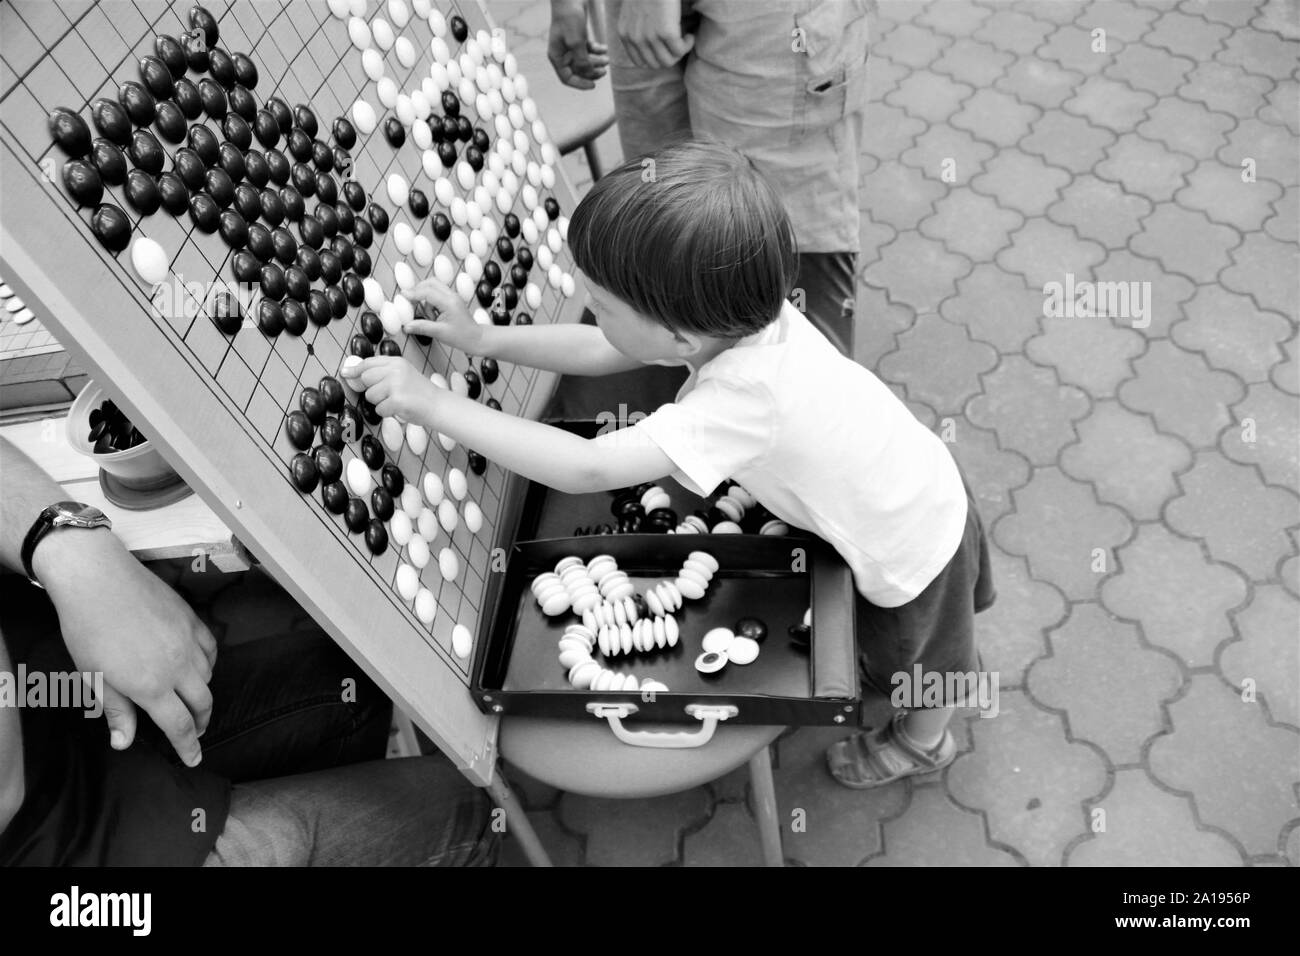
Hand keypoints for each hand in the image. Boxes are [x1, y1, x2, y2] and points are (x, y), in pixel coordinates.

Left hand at [36, 529, 216, 766]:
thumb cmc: (88, 630)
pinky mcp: (192, 620)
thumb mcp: (95, 678)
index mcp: (152, 686)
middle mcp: (178, 666)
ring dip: (202, 693)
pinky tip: (197, 664)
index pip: (178, 725)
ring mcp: (189, 641)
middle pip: (202, 704)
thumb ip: (117, 711)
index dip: (187, 746)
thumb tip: (124, 742)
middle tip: (193, 732)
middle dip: (200, 723)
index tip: (194, 759)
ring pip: (208, 676)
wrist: (99, 580)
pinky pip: (210, 649)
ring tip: (189, 698)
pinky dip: (207, 663)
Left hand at [340, 355, 438, 423]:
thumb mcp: (403, 374)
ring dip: (380, 402)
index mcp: (396, 362)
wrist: (438, 405)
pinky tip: (400, 409)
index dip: (355, 369)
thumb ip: (383, 371)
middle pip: (366, 379)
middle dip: (372, 389)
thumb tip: (355, 373)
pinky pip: (379, 409)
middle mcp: (395, 370)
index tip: (345, 373)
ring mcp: (396, 384)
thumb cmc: (419, 392)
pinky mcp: (397, 400)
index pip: (369, 363)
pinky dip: (387, 412)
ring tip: (396, 401)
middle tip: (388, 394)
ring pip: (371, 396)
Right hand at [405, 277, 485, 354]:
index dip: (413, 293)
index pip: (428, 292)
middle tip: (412, 303)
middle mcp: (452, 296)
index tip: (403, 296)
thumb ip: (422, 327)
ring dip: (425, 299)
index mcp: (449, 303)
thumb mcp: (440, 333)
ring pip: (433, 287)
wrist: (476, 338)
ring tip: (430, 317)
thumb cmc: (462, 336)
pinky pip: (437, 294)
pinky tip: (433, 316)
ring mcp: (452, 296)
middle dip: (418, 291)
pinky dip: (431, 302)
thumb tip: (407, 326)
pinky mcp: (451, 300)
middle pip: (431, 283)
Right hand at [548, 0, 609, 88]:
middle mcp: (562, 53)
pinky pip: (589, 50)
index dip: (580, 84)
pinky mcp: (578, 37)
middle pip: (578, 71)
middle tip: (604, 71)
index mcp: (557, 56)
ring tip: (607, 59)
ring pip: (585, 61)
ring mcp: (570, 45)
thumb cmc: (570, 18)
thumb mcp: (576, 42)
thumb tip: (588, 75)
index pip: (567, 78)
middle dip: (591, 72)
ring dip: (596, 62)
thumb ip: (582, 61)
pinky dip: (597, 51)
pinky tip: (605, 49)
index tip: (593, 86)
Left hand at [617, 0, 692, 68]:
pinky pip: (680, 50)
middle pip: (656, 64)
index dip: (656, 59)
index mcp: (625, 35)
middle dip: (669, 57)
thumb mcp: (632, 12)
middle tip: (678, 44)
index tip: (665, 50)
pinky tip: (690, 36)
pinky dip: (688, 44)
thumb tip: (652, 46)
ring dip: (680, 52)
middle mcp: (635, 38)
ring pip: (669, 60)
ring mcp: (650, 37)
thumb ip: (636, 29)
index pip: (640, 62)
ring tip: (685, 39)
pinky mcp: (666, 32)